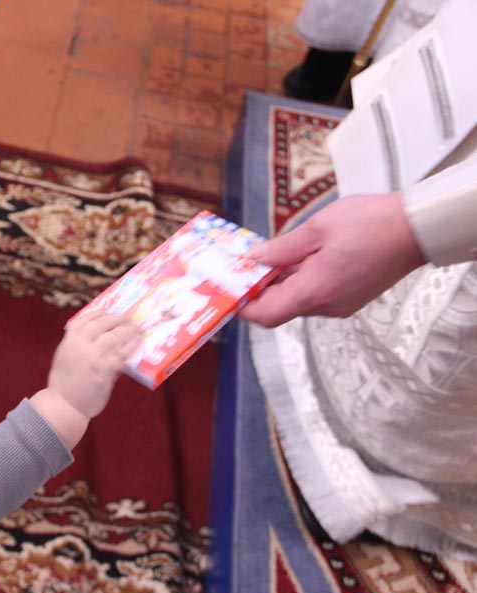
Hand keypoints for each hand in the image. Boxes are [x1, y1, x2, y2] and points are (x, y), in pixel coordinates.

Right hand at [31, 311, 139, 448]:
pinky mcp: (104, 371)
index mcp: (69, 340)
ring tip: (137, 329)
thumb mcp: (65, 356)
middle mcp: (80, 345)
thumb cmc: (64, 382)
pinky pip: (121, 355)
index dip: (101, 313)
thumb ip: (78, 344)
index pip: (86, 319)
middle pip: (104, 324)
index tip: (111, 312)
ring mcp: (93, 357)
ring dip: (128, 331)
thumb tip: (99, 335)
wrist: (64, 405)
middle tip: (129, 319)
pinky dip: (130, 348)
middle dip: (119, 319)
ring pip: (115, 338)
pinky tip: (136, 345)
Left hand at [239, 192, 425, 327]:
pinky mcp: (352, 297)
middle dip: (261, 288)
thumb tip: (255, 259)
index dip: (244, 307)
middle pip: (281, 307)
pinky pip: (317, 294)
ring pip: (299, 299)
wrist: (417, 228)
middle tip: (245, 265)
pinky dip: (303, 280)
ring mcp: (342, 304)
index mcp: (315, 291)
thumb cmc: (370, 223)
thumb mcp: (317, 228)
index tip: (230, 290)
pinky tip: (300, 256)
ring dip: (283, 282)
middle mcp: (327, 305)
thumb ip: (282, 248)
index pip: (267, 315)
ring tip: (272, 254)